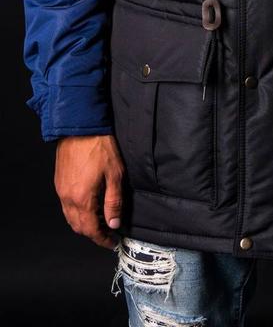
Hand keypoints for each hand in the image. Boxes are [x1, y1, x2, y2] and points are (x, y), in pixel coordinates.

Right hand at [54, 135, 124, 249]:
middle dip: (93, 233)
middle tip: (108, 233)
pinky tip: (88, 205)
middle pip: (78, 227)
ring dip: (84, 223)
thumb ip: (113, 202)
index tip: (112, 242)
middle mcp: (68, 198)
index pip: (91, 230)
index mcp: (82, 199)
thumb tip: (114, 223)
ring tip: (100, 220)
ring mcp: (61, 190)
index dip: (102, 239)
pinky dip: (76, 212)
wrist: (80, 127)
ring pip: (70, 217)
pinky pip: (66, 205)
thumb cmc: (99, 148)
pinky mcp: (59, 182)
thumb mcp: (115, 175)